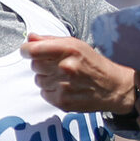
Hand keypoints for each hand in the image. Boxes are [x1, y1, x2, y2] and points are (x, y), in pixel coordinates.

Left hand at [20, 33, 135, 113]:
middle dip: (40, 63)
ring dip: (46, 77)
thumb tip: (29, 38)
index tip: (28, 51)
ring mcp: (64, 86)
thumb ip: (50, 40)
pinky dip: (50, 91)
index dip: (26, 50)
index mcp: (69, 49)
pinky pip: (44, 93)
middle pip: (34, 65)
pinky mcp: (63, 101)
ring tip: (62, 77)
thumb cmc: (93, 63)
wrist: (112, 87)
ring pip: (38, 80)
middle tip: (55, 64)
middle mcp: (66, 67)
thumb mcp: (76, 45)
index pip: (33, 50)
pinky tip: (64, 87)